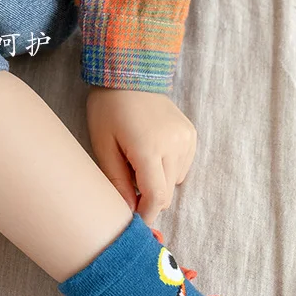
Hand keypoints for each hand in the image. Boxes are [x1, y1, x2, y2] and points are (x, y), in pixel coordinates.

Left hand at [86, 86, 196, 224]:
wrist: (131, 72)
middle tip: (128, 188)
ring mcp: (186, 139)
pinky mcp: (191, 135)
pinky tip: (152, 153)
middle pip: (166, 194)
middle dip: (149, 199)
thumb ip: (117, 181)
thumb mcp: (103, 146)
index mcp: (149, 148)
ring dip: (158, 183)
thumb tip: (128, 211)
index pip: (156, 197)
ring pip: (175, 182)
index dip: (146, 215)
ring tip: (138, 164)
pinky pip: (182, 167)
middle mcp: (174, 145)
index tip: (135, 222)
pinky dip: (168, 169)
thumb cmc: (108, 109)